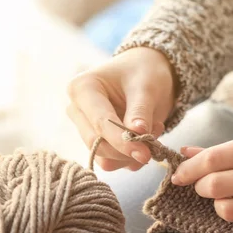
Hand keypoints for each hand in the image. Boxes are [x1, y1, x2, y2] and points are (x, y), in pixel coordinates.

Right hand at [67, 47, 174, 170]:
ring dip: (131, 155)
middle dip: (127, 149)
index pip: (99, 123)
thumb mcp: (146, 86)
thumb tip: (138, 135)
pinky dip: (131, 157)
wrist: (146, 73)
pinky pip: (111, 161)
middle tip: (155, 141)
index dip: (121, 141)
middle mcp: (77, 110)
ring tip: (153, 133)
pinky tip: (145, 139)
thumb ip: (140, 112)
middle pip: (96, 144)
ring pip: (103, 157)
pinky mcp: (96, 141)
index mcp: (83, 88)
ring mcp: (85, 127)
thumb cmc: (143, 72)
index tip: (145, 154)